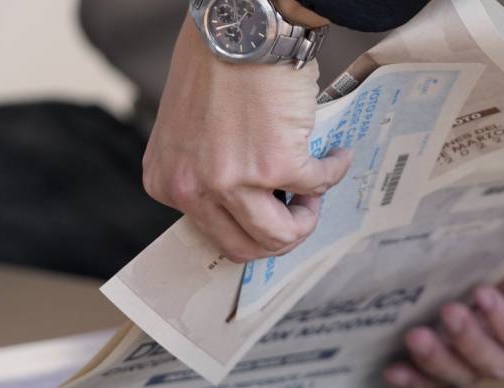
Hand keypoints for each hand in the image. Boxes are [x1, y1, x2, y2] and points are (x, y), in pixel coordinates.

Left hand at [142, 15, 351, 262]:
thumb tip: (245, 200)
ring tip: (315, 188)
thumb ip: (203, 168)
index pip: (212, 234)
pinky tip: (335, 154)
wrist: (240, 26)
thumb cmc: (215, 63)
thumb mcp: (187, 130)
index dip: (250, 225)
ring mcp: (234, 181)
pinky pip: (317, 186)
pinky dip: (333, 171)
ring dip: (307, 217)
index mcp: (168, 183)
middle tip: (299, 209)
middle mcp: (194, 189)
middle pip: (245, 246)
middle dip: (281, 234)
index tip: (271, 208)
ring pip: (279, 236)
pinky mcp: (276, 165)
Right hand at [385, 109, 503, 387]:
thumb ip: (433, 279)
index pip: (451, 366)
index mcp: (488, 326)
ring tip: (450, 311)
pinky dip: (503, 325)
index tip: (387, 370)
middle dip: (437, 362)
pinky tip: (486, 297)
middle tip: (414, 337)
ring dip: (467, 342)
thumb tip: (371, 286)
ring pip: (497, 366)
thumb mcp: (466, 254)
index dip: (419, 375)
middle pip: (469, 375)